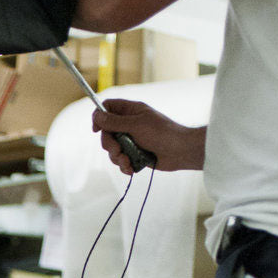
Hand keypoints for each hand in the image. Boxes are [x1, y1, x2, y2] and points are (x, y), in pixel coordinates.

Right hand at [92, 99, 206, 175]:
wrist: (180, 151)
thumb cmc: (162, 133)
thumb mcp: (136, 125)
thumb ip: (115, 122)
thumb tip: (97, 116)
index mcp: (131, 111)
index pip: (108, 108)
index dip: (99, 117)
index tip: (97, 129)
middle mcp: (129, 124)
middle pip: (107, 132)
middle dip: (109, 145)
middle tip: (117, 151)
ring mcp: (132, 140)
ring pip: (112, 149)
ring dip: (117, 158)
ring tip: (127, 162)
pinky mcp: (134, 154)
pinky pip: (121, 160)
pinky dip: (124, 166)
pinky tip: (131, 169)